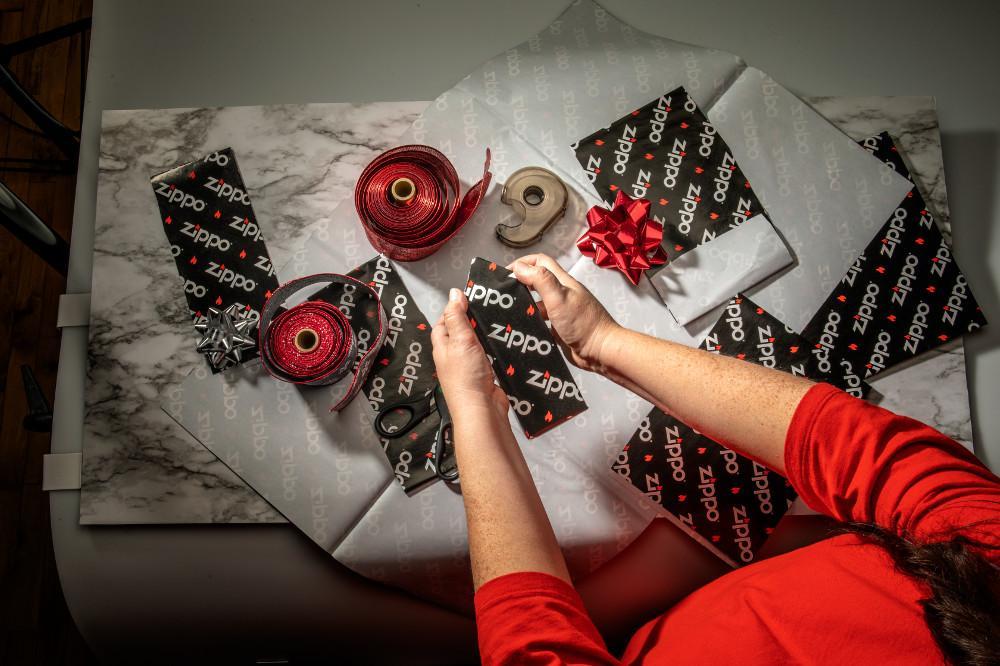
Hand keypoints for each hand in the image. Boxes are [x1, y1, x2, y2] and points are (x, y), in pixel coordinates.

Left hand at [431, 288, 508, 416]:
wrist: (481, 409)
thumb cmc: (466, 378)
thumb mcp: (460, 340)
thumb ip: (457, 317)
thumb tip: (454, 294)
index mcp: (443, 346)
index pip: (443, 322)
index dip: (453, 309)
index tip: (468, 298)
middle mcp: (454, 356)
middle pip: (461, 332)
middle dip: (472, 321)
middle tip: (486, 308)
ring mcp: (470, 366)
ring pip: (477, 344)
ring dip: (486, 335)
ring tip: (498, 321)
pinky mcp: (485, 374)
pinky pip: (490, 356)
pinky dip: (496, 349)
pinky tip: (505, 343)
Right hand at [509, 254, 618, 372]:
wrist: (600, 351)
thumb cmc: (583, 324)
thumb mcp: (559, 297)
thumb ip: (540, 280)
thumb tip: (520, 267)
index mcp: (562, 282)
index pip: (541, 262)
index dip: (523, 263)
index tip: (506, 273)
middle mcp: (561, 295)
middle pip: (537, 281)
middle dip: (520, 283)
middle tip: (504, 292)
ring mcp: (560, 312)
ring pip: (537, 303)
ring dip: (524, 304)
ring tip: (508, 312)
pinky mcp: (559, 329)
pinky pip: (541, 322)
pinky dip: (530, 322)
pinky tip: (522, 328)